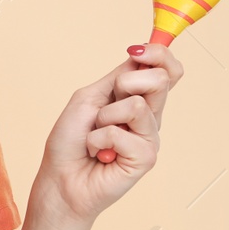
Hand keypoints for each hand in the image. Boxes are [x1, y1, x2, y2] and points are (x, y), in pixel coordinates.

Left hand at [30, 43, 183, 228]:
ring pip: (138, 105)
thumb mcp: (90, 97)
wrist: (60, 178)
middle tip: (104, 106)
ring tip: (96, 136)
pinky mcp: (146, 158)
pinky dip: (99, 140)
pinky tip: (100, 154)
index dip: (159, 53)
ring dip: (104, 117)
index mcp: (138, 98)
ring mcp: (150, 137)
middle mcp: (150, 116)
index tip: (138, 50)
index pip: (167, 69)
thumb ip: (119, 77)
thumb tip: (143, 53)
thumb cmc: (71, 139)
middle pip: (162, 79)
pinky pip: (122, 133)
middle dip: (127, 83)